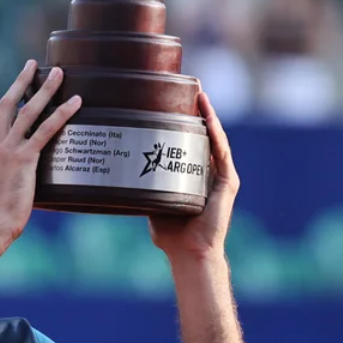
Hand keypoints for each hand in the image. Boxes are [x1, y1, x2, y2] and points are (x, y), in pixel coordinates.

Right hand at [0, 60, 80, 240]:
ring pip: (28, 111)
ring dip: (44, 89)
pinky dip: (62, 114)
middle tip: (34, 64)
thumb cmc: (0, 210)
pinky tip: (76, 103)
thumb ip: (13, 169)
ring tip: (59, 73)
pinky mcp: (24, 158)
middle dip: (22, 81)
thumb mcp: (3, 182)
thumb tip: (29, 169)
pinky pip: (45, 130)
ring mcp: (9, 149)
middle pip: (9, 103)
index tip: (18, 84)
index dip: (7, 97)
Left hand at [149, 91, 238, 260]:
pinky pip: (222, 153)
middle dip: (198, 112)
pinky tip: (209, 118)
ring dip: (209, 116)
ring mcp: (220, 176)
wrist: (189, 254)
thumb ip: (141, 186)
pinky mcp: (227, 183)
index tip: (174, 100)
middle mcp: (209, 172)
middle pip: (204, 135)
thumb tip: (115, 173)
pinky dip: (216, 134)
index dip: (185, 121)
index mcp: (193, 175)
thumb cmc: (170, 234)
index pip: (189, 142)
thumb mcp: (152, 201)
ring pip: (215, 139)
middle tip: (190, 88)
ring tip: (200, 95)